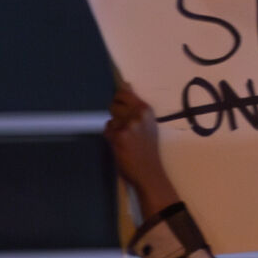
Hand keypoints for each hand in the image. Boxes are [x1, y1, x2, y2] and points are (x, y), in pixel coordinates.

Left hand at [105, 83, 179, 215]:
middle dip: (115, 115)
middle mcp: (137, 115)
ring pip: (111, 119)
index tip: (120, 106)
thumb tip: (125, 84)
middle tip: (124, 127)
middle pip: (114, 105)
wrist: (149, 172)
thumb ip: (136, 107)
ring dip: (114, 128)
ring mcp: (127, 125)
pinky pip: (107, 130)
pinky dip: (111, 138)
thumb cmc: (148, 149)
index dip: (119, 99)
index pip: (124, 93)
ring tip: (125, 139)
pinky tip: (121, 146)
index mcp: (146, 110)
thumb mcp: (148, 125)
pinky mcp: (118, 136)